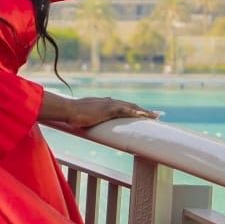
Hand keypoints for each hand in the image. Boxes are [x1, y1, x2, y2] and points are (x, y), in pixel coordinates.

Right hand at [37, 94, 160, 131]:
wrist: (67, 109)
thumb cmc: (72, 114)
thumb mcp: (84, 116)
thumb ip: (89, 117)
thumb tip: (86, 122)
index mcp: (105, 103)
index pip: (123, 106)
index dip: (134, 109)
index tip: (142, 113)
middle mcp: (109, 102)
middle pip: (131, 105)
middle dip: (144, 110)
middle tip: (156, 115)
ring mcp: (110, 105)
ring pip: (132, 106)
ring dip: (144, 111)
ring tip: (156, 116)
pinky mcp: (108, 109)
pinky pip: (126, 110)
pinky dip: (136, 112)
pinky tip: (144, 115)